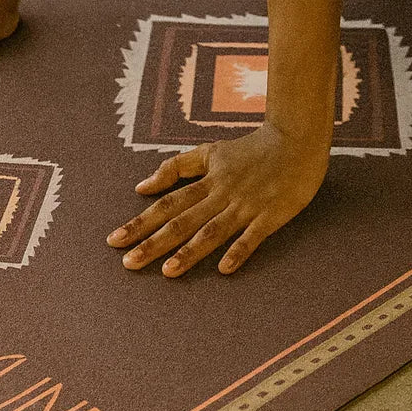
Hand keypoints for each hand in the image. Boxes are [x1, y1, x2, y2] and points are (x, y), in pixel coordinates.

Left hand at [106, 122, 330, 276]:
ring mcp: (246, 205)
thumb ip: (178, 167)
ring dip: (190, 251)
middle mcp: (222, 193)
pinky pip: (252, 236)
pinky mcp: (270, 215)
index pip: (168, 203)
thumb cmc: (252, 148)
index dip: (142, 221)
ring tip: (167, 272)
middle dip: (154, 242)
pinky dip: (238, 251)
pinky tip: (224, 269)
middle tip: (128, 263)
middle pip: (183, 220)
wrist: (296, 139)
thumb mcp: (212, 151)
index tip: (115, 239)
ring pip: (213, 231)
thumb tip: (142, 186)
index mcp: (208, 179)